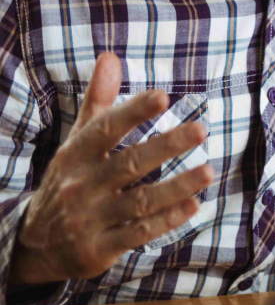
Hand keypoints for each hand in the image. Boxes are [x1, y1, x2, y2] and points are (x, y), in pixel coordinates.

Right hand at [10, 53, 212, 286]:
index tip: (163, 96)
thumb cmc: (70, 180)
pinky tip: (193, 206)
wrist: (35, 245)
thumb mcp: (78, 142)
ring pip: (138, 201)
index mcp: (76, 155)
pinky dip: (166, 221)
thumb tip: (110, 57)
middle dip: (166, 146)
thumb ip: (98, 101)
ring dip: (175, 187)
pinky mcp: (100, 248)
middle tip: (202, 129)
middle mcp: (82, 186)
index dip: (133, 112)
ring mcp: (90, 219)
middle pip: (128, 163)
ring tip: (208, 171)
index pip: (105, 129)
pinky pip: (137, 234)